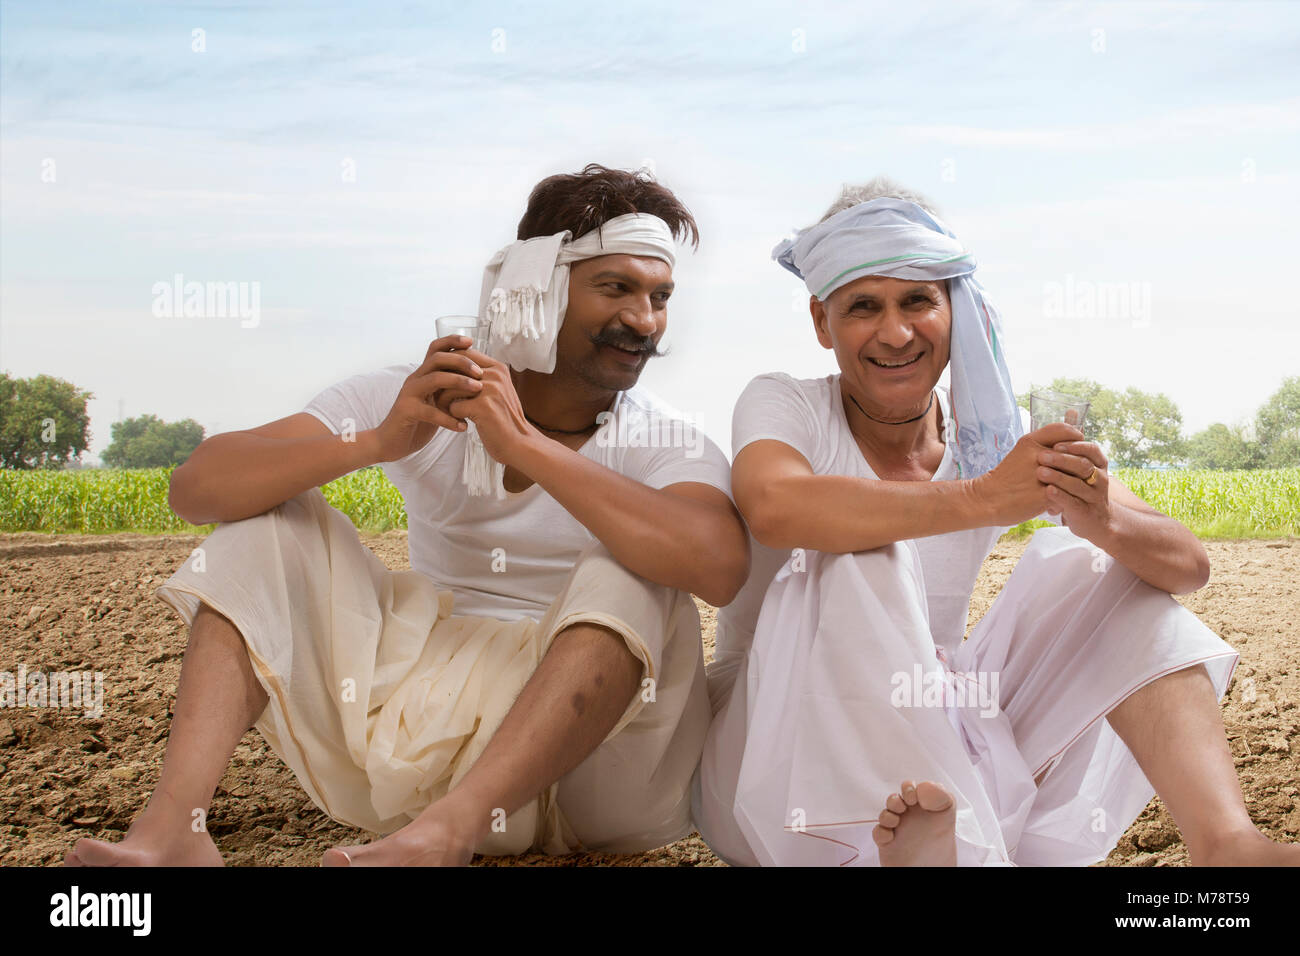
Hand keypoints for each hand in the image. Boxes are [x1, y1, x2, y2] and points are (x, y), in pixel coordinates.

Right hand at [370, 335, 483, 462]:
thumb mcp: (437, 401)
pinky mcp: (406, 410)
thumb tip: (478, 380)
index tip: (471, 342)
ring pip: (435, 378)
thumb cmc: (419, 421)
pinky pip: (430, 411)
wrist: (391, 442)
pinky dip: (449, 419)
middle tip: (480, 373)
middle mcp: (415, 379)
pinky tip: (463, 427)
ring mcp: (409, 393)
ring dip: (459, 382)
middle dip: (461, 362)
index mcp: (423, 374)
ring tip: (477, 391)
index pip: (435, 349)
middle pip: (438, 359)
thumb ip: (450, 389)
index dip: (452, 341)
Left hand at [439, 348, 537, 466]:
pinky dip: (453, 416)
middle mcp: (495, 375)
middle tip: (442, 398)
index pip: (464, 354)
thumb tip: (452, 365)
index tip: (447, 384)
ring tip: (450, 413)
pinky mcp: (483, 407)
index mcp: (498, 368)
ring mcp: (490, 390)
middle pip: (454, 370)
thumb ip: (481, 377)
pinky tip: (462, 423)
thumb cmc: (504, 419)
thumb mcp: (497, 391)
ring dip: (444, 402)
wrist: (519, 444)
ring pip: (449, 388)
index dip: (450, 368)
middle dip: (443, 384)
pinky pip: (453, 406)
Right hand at [972, 422, 1084, 525]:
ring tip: (1063, 491)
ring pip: (1074, 475)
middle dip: (1078, 464)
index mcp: (1030, 442)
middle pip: (1074, 454)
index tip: (1074, 449)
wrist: (987, 500)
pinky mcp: (1045, 494)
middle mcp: (1038, 455)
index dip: (1075, 438)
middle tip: (1071, 474)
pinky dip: (1063, 501)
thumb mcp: (1022, 451)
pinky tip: (1052, 505)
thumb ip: (1044, 442)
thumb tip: (1070, 424)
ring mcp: (1042, 475)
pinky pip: (1067, 495)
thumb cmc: (1007, 477)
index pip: (1065, 430)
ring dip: (1073, 484)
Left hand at [1036, 438, 1113, 543]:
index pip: (1091, 450)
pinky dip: (1060, 496)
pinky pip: (1073, 503)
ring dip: (1058, 477)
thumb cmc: (1081, 488)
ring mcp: (1094, 496)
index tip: (1055, 444)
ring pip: (1078, 485)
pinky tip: (1047, 491)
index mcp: (1098, 464)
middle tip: (1041, 456)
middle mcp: (1100, 479)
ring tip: (1040, 472)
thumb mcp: (1079, 465)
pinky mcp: (1086, 512)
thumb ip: (1073, 442)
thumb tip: (1072, 412)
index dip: (1074, 446)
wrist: (1095, 522)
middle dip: (1062, 460)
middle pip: (1083, 466)